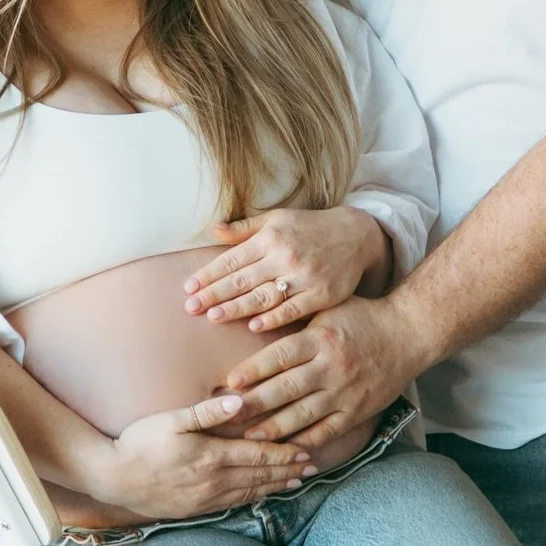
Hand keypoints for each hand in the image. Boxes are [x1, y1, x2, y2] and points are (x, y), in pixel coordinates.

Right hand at [98, 394, 315, 519]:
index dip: (285, 454)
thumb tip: (239, 401)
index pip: (258, 455)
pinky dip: (251, 499)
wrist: (111, 477)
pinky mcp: (194, 510)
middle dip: (287, 472)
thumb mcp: (172, 419)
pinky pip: (231, 505)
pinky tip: (259, 496)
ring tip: (294, 483)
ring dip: (274, 487)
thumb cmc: (139, 443)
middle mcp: (214, 481)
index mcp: (212, 456)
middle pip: (260, 476)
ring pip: (249, 493)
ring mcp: (204, 499)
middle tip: (311, 468)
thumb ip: (207, 412)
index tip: (305, 452)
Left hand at [183, 207, 388, 332]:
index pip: (232, 259)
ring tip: (213, 318)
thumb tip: (212, 229)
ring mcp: (304, 277)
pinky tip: (254, 327)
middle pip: (243, 280)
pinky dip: (273, 319)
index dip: (209, 274)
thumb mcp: (277, 219)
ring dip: (236, 308)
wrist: (356, 236)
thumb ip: (244, 227)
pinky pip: (293, 310)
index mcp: (271, 237)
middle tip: (190, 307)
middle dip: (214, 294)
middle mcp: (285, 256)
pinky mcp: (321, 294)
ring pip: (264, 296)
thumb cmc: (310, 228)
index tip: (189, 287)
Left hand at [224, 296, 423, 452]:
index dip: (253, 371)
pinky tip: (284, 451)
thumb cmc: (362, 317)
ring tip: (248, 438)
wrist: (409, 334)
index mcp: (320, 338)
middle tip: (225, 416)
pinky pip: (326, 432)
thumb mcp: (328, 308)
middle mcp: (331, 367)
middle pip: (285, 389)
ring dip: (273, 429)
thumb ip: (296, 319)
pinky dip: (304, 444)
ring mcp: (344, 392)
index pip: (280, 357)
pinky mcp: (356, 411)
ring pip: (302, 416)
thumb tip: (253, 321)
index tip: (229, 383)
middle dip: (253, 405)